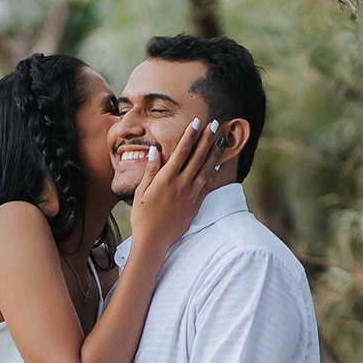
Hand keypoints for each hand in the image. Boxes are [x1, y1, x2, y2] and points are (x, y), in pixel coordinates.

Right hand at [129, 116, 219, 253]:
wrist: (153, 241)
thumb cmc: (143, 216)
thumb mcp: (142, 191)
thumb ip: (150, 170)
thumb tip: (155, 150)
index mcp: (166, 179)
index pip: (181, 151)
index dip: (190, 135)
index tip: (197, 122)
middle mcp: (181, 184)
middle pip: (198, 156)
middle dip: (206, 138)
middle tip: (215, 123)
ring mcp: (191, 194)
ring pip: (206, 168)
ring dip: (214, 151)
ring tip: (220, 138)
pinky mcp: (196, 204)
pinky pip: (208, 184)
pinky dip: (214, 171)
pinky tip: (219, 161)